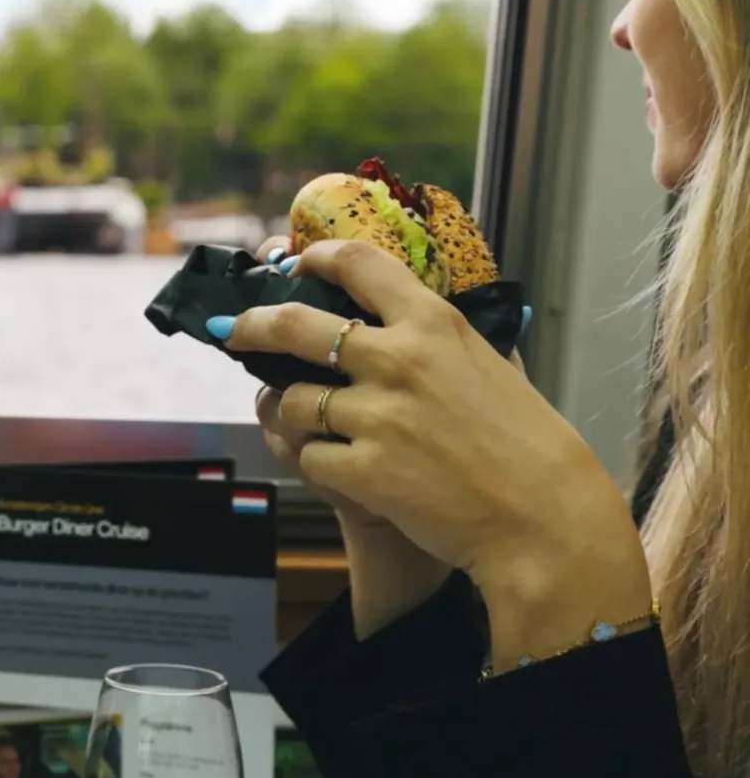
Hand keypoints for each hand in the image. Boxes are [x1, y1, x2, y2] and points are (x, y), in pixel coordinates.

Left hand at [217, 238, 651, 668]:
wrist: (544, 520)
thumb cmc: (526, 442)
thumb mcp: (490, 362)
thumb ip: (440, 334)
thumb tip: (401, 307)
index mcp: (432, 323)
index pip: (355, 263)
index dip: (311, 256)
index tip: (291, 262)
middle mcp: (397, 360)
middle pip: (293, 324)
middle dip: (251, 323)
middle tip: (232, 327)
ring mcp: (376, 416)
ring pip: (290, 400)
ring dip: (291, 410)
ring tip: (307, 420)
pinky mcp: (364, 471)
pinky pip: (309, 456)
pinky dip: (318, 462)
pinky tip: (344, 467)